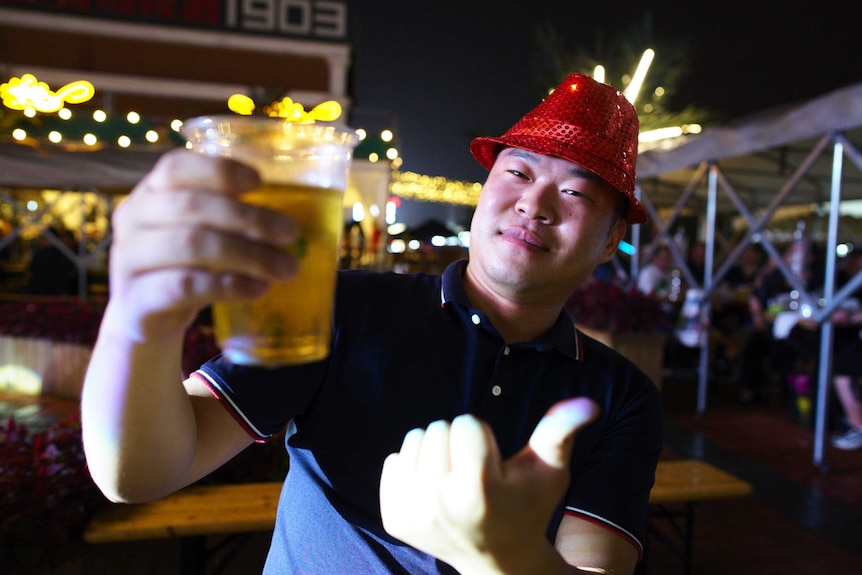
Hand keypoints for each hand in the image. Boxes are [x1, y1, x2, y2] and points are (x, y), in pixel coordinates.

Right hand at [105, 149, 300, 340]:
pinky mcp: (135, 300)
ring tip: (285, 268)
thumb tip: (290, 219)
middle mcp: (132, 220)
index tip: (259, 182)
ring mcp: (128, 260)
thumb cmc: (184, 265)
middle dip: (249, 219)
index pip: (175, 166)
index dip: (219, 170)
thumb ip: (228, 216)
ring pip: (192, 245)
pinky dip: (230, 286)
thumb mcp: (198, 232)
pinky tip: (258, 289)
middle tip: (291, 233)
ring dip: (248, 255)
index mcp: (149, 193)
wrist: (145, 317)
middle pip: (191, 206)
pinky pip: (185, 286)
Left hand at [379, 398, 598, 573]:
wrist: (496, 559)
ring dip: (435, 451)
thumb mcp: (548, 471)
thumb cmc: (526, 505)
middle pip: (438, 428)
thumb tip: (587, 403)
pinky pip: (394, 460)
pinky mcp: (393, 518)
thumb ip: (560, 433)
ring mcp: (412, 513)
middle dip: (457, 441)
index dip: (482, 436)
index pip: (465, 423)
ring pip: (415, 439)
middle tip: (473, 472)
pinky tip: (434, 491)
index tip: (492, 464)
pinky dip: (413, 468)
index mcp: (477, 490)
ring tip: (454, 479)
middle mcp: (439, 504)